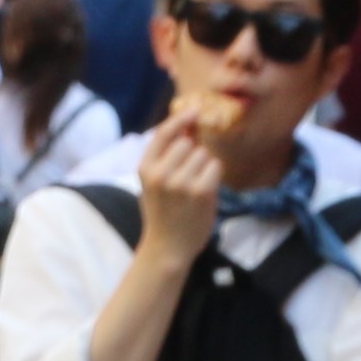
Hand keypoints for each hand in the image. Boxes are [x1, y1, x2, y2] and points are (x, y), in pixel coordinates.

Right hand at [138, 104, 226, 268]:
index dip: (181, 118)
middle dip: (193, 154)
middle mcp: (162, 173)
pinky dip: (213, 176)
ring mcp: (182, 182)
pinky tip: (204, 192)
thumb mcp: (152, 183)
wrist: (167, 250)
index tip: (195, 110)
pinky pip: (215, 166)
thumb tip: (187, 124)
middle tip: (188, 177)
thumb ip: (163, 156)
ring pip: (203, 154)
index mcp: (146, 169)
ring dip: (204, 166)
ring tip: (194, 188)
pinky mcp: (201, 191)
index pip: (164, 132)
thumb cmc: (162, 214)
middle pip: (188, 143)